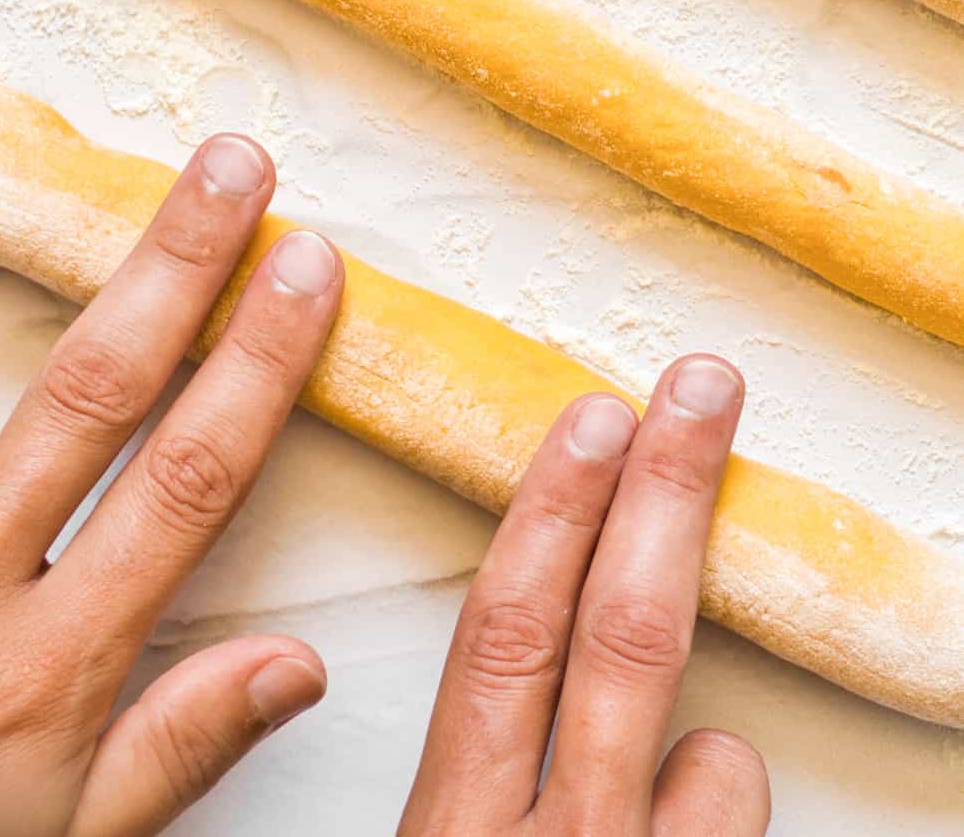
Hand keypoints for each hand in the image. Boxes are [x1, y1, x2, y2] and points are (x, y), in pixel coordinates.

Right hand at [399, 355, 769, 835]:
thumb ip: (481, 791)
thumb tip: (525, 700)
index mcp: (451, 829)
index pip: (505, 634)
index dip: (554, 512)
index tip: (595, 416)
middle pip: (614, 639)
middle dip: (663, 496)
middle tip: (699, 391)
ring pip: (707, 745)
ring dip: (713, 716)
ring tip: (686, 726)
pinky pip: (732, 814)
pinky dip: (719, 799)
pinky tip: (691, 829)